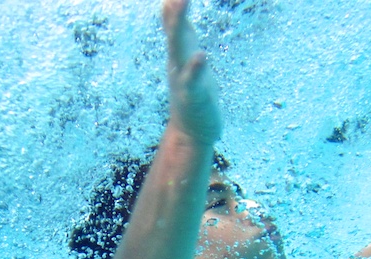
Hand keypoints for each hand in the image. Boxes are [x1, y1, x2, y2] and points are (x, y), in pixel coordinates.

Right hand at [162, 0, 221, 144]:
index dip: (172, 4)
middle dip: (175, 7)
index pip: (172, 19)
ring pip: (178, 48)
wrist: (189, 133)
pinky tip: (201, 55)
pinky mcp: (193, 96)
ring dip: (179, 25)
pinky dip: (195, 67)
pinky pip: (192, 80)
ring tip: (181, 0)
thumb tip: (169, 4)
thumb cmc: (191, 92)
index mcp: (178, 51)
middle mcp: (177, 61)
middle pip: (174, 29)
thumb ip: (179, 31)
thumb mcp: (185, 56)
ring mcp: (182, 78)